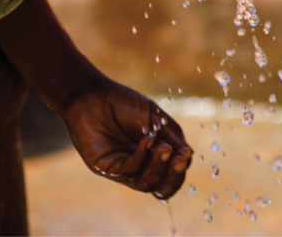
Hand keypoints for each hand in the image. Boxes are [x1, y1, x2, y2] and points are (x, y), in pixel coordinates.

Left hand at [61, 78, 192, 198]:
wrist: (93, 94)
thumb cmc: (125, 105)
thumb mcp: (156, 120)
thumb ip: (172, 138)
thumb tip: (188, 155)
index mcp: (152, 158)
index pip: (170, 176)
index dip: (180, 170)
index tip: (186, 153)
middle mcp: (138, 168)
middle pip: (160, 187)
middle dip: (174, 176)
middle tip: (180, 159)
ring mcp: (122, 169)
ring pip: (145, 183)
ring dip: (159, 167)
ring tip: (165, 148)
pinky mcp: (105, 167)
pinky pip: (128, 170)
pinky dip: (141, 156)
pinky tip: (147, 140)